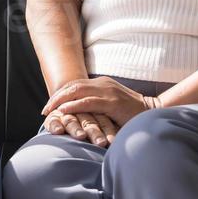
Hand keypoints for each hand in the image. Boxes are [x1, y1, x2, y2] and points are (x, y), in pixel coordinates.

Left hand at [42, 77, 160, 145]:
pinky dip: (73, 106)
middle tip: (44, 109)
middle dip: (56, 97)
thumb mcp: (111, 106)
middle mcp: (103, 84)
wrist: (152, 114)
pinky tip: (63, 111)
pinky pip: (88, 102)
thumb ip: (97, 105)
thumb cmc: (131, 114)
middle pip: (73, 86)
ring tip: (49, 109)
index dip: (60, 94)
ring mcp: (108, 91)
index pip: (75, 84)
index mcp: (102, 83)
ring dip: (60, 100)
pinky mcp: (112, 102)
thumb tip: (80, 113)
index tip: (49, 105)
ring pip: (77, 91)